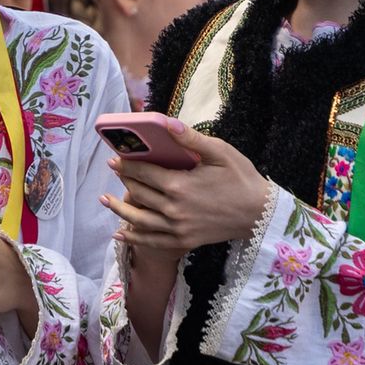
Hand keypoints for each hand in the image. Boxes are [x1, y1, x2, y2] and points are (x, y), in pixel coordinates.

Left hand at [100, 118, 270, 253]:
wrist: (259, 214)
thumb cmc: (241, 178)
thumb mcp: (220, 152)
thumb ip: (190, 139)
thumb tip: (166, 123)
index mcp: (180, 185)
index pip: (143, 173)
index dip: (126, 165)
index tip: (114, 159)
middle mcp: (174, 209)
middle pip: (139, 194)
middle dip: (124, 181)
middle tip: (113, 170)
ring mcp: (178, 228)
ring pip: (139, 219)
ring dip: (119, 209)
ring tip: (104, 200)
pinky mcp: (184, 241)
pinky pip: (152, 241)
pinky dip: (134, 238)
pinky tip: (120, 234)